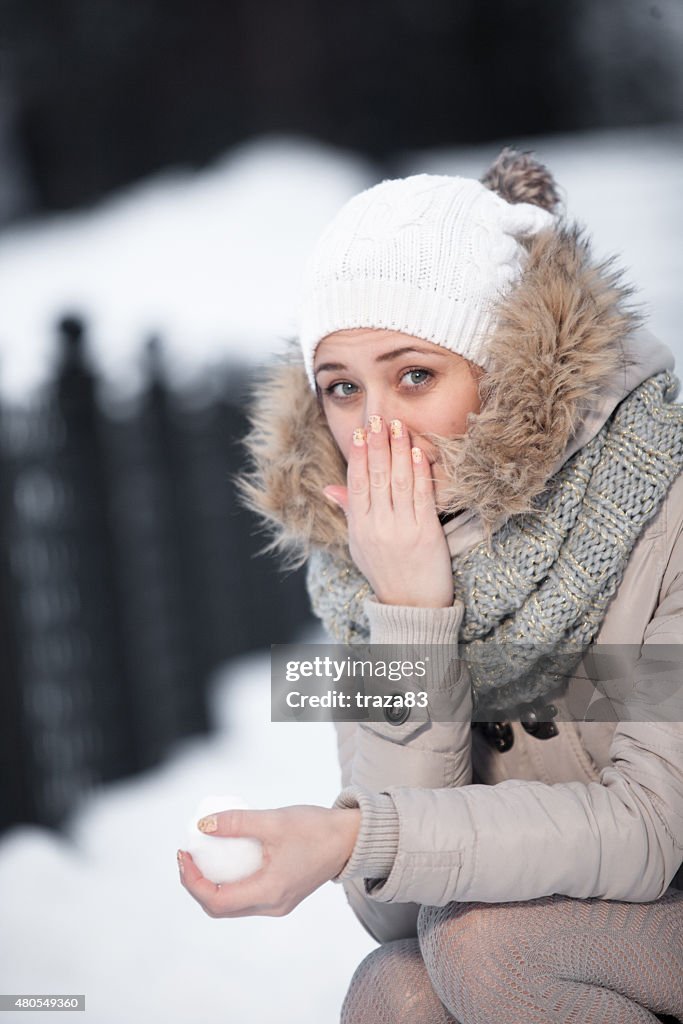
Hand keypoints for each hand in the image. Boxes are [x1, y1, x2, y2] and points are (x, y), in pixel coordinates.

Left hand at [177, 804, 360, 917]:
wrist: (351, 839)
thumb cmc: (316, 829)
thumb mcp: (274, 821)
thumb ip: (237, 823)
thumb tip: (203, 825)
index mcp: (270, 892)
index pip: (217, 901)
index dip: (193, 882)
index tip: (184, 855)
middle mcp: (272, 905)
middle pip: (221, 908)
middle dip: (197, 884)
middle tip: (188, 855)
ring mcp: (278, 903)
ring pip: (233, 905)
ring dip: (212, 885)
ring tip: (202, 856)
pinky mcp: (283, 894)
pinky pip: (247, 896)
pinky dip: (230, 882)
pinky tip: (226, 858)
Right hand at [323, 416, 453, 607]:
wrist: (411, 606)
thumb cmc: (385, 572)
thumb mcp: (359, 545)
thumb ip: (349, 512)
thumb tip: (329, 487)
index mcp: (359, 527)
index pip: (356, 483)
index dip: (357, 455)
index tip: (359, 432)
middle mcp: (378, 527)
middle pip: (376, 477)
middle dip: (376, 445)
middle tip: (377, 419)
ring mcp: (402, 530)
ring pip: (399, 482)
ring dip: (398, 451)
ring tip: (399, 426)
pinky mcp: (426, 534)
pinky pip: (422, 497)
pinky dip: (420, 472)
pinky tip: (418, 452)